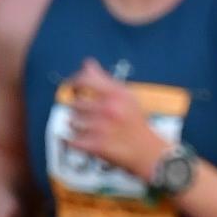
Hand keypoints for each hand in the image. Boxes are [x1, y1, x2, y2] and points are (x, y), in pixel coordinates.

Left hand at [66, 59, 165, 180]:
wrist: (147, 152)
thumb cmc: (135, 122)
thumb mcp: (126, 96)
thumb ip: (104, 80)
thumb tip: (86, 63)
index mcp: (116, 94)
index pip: (84, 80)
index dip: (74, 83)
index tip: (73, 89)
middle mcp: (108, 109)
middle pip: (75, 103)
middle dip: (80, 110)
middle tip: (90, 116)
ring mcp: (100, 128)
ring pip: (71, 121)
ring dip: (77, 126)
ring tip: (91, 129)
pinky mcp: (94, 146)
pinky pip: (69, 139)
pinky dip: (71, 141)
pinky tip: (82, 140)